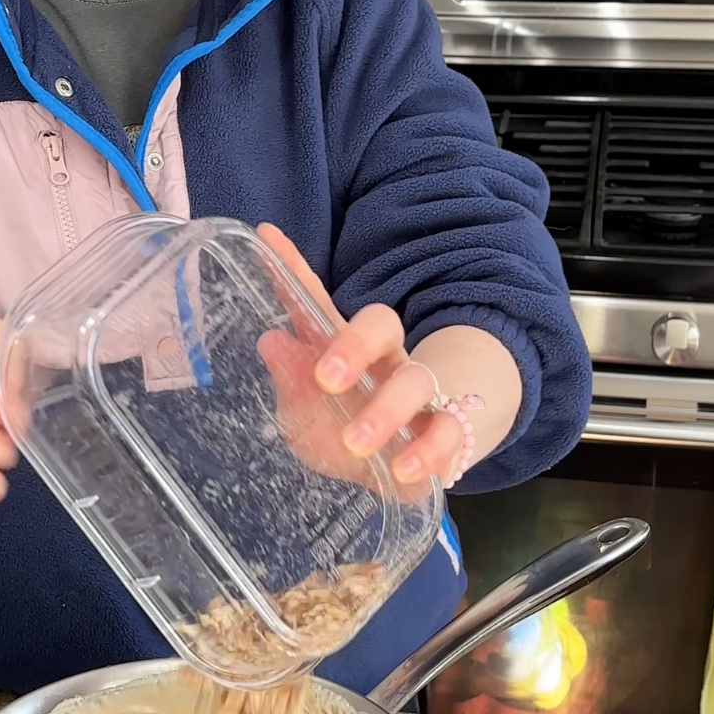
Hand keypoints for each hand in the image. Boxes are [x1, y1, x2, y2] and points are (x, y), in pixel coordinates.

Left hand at [254, 225, 472, 491]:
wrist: (401, 475)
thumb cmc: (341, 436)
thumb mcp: (304, 418)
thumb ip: (291, 385)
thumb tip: (271, 340)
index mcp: (344, 349)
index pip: (318, 304)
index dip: (293, 271)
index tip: (265, 237)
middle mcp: (386, 361)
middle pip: (381, 325)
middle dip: (354, 345)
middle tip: (326, 378)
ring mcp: (421, 395)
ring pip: (415, 381)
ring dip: (386, 410)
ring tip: (356, 441)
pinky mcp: (448, 433)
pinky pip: (448, 432)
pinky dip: (426, 451)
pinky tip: (402, 469)